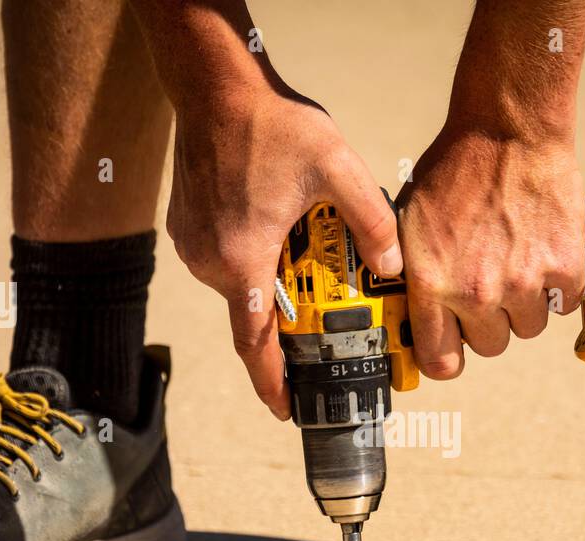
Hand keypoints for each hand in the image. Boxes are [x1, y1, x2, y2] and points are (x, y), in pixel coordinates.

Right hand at [166, 88, 400, 419]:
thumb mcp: (337, 170)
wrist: (214, 85)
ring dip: (274, 287)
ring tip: (308, 263)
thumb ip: (372, 223)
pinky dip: (255, 260)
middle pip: (255, 315)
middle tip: (325, 320)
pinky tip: (280, 232)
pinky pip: (226, 260)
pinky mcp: (188, 228)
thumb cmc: (269, 125)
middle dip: (291, 326)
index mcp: (244, 262)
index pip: (256, 346)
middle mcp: (211, 263)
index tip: (288, 411)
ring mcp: (195, 246)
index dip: (273, 385)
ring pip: (242, 286)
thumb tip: (396, 267)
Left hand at [395, 124, 584, 379]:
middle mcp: (477, 293)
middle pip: (491, 346)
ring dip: (525, 304)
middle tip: (489, 286)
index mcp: (433, 284)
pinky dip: (559, 286)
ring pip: (529, 327)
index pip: (440, 362)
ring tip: (517, 264)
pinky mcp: (565, 268)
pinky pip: (564, 303)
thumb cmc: (456, 167)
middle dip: (490, 322)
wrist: (509, 129)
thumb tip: (412, 313)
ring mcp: (524, 283)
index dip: (447, 357)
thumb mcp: (408, 223)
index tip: (453, 346)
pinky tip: (543, 254)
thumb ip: (413, 273)